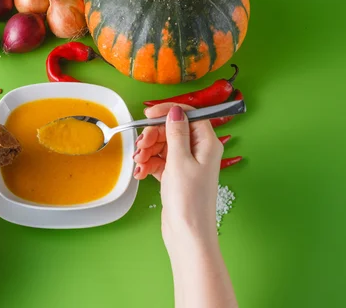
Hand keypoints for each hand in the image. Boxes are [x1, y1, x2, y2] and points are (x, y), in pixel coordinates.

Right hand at [134, 105, 236, 306]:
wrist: (187, 234)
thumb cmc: (189, 199)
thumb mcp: (180, 161)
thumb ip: (176, 133)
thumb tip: (175, 111)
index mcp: (207, 143)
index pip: (189, 115)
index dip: (168, 111)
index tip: (148, 114)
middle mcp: (199, 151)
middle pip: (172, 130)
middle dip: (153, 136)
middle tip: (141, 146)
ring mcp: (187, 164)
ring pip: (163, 145)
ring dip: (148, 151)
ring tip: (139, 163)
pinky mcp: (176, 175)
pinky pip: (159, 161)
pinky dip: (149, 165)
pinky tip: (140, 174)